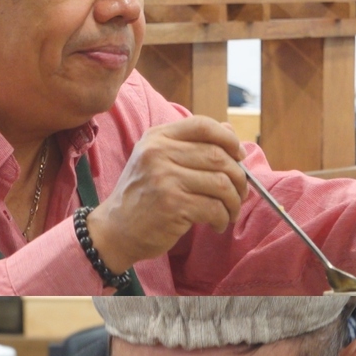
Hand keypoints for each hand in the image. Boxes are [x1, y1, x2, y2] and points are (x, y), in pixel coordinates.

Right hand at [87, 116, 246, 273]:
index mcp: (157, 137)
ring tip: (230, 212)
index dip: (229, 139)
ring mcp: (165, 179)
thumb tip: (229, 130)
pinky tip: (218, 224)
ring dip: (234, 201)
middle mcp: (159, 153)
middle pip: (218, 156)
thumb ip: (191, 144)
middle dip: (238, 177)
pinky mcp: (172, 205)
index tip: (239, 157)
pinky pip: (214, 208)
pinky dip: (223, 218)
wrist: (115, 230)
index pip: (203, 125)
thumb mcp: (158, 161)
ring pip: (221, 183)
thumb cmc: (143, 196)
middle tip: (240, 193)